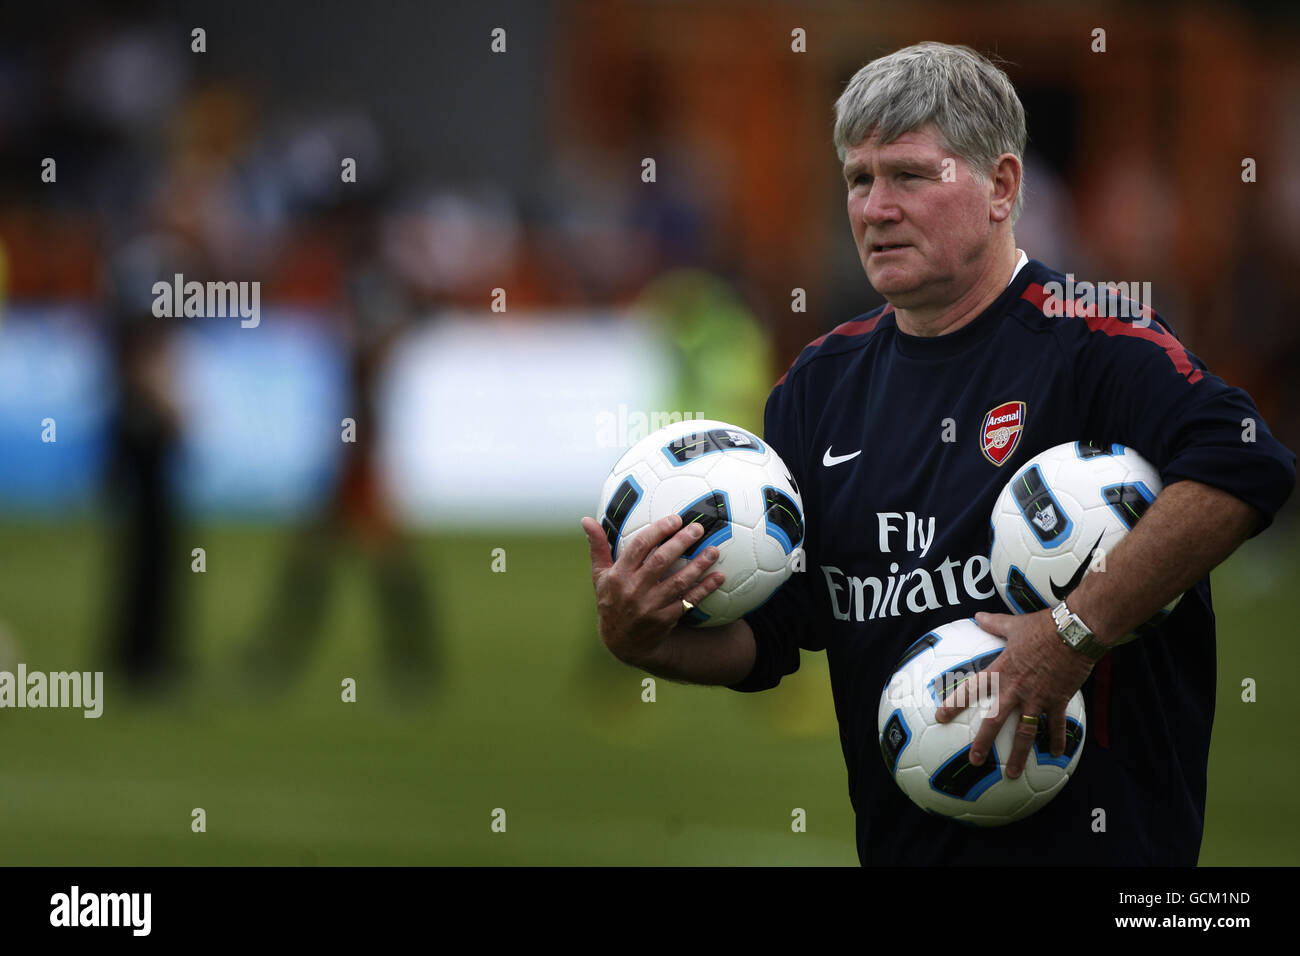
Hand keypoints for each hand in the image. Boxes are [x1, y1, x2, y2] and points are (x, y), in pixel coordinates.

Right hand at [580, 513, 725, 666]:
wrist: (621, 643)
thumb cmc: (611, 601)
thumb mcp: (600, 576)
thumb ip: (597, 547)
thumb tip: (586, 520)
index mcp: (618, 575)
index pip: (639, 547)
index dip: (658, 530)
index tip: (675, 519)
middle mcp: (634, 590)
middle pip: (661, 561)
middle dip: (681, 543)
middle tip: (698, 528)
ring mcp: (650, 606)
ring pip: (678, 582)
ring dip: (698, 565)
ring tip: (714, 550)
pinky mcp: (665, 620)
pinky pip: (688, 601)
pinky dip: (705, 589)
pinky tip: (719, 577)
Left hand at [935, 609, 1095, 778]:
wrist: (1073, 632)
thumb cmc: (1042, 627)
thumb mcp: (1014, 625)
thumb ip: (994, 624)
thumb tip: (977, 615)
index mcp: (1001, 671)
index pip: (972, 689)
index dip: (954, 703)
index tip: (940, 717)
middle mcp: (1016, 689)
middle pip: (995, 720)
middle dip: (982, 742)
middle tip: (974, 761)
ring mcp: (1037, 698)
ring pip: (1024, 732)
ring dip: (1017, 754)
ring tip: (1011, 773)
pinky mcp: (1057, 701)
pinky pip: (1055, 726)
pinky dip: (1056, 740)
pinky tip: (1056, 754)